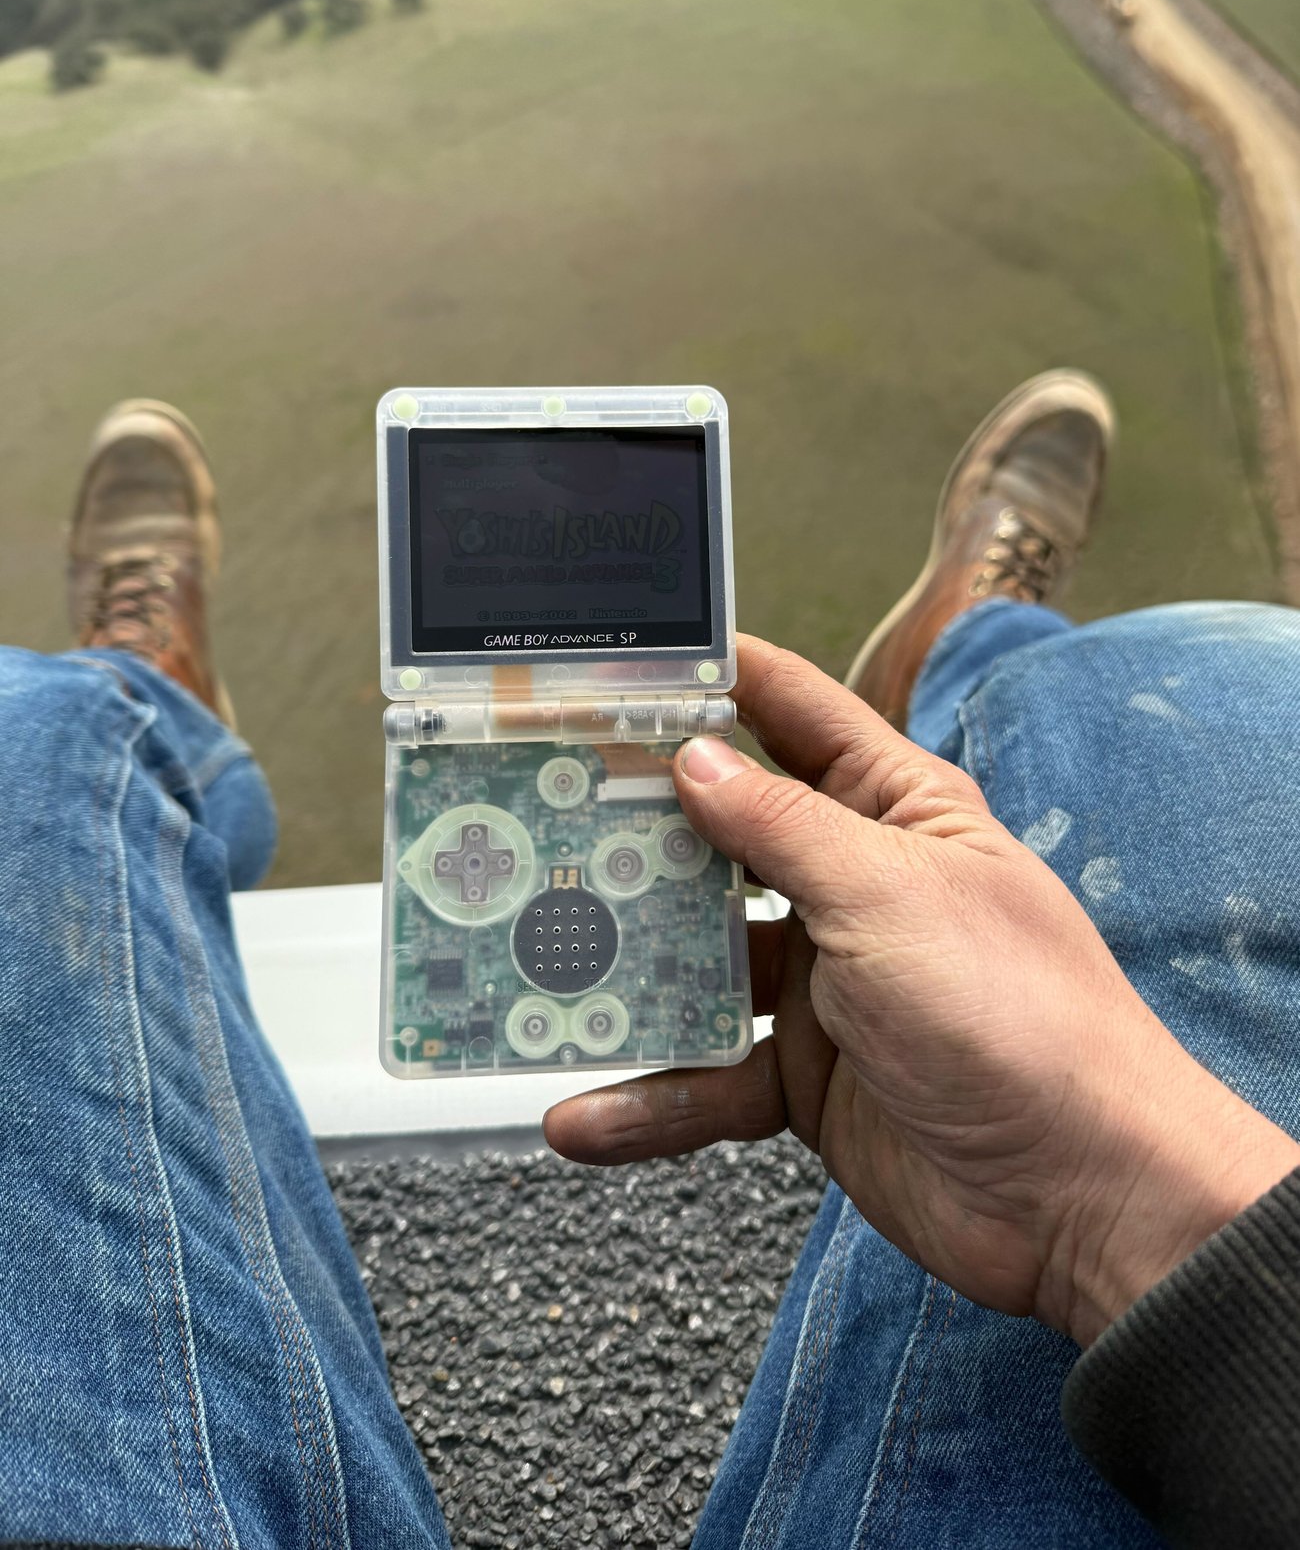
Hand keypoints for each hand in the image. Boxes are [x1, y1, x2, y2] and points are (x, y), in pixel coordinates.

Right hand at [544, 635, 1299, 1344]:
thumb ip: (781, 827)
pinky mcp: (806, 1078)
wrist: (1082, 1197)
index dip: (722, 681)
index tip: (630, 664)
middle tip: (543, 811)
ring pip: (701, 962)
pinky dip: (652, 1096)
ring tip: (538, 969)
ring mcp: (827, 986)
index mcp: (897, 813)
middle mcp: (854, 888)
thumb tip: (694, 759)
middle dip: (639, 832)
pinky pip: (709, 1076)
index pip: (799, 716)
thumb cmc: (1020, 1017)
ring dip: (628, 973)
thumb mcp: (888, 894)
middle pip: (726, 839)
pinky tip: (585, 1111)